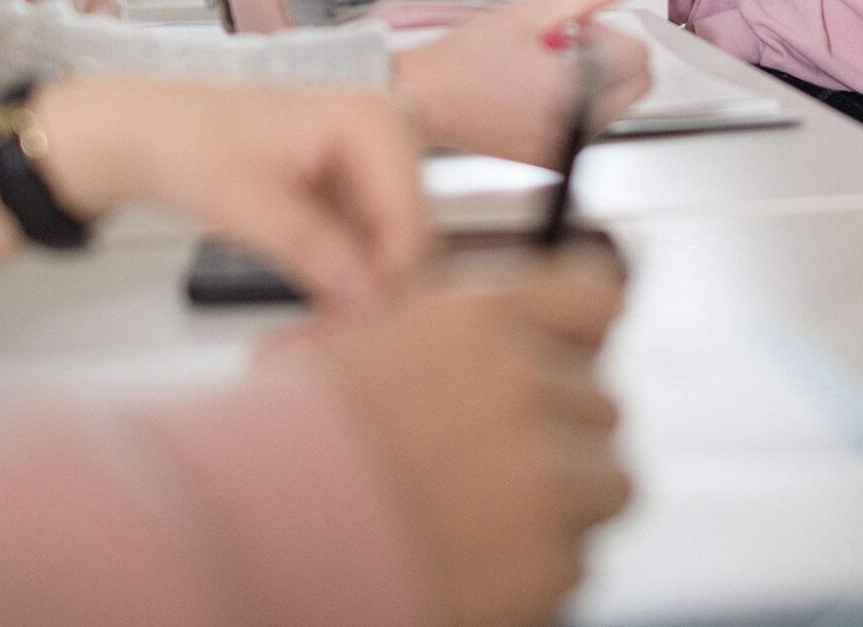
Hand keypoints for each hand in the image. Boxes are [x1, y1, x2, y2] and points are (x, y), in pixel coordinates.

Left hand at [0, 78, 429, 309]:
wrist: (146, 131)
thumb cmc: (188, 144)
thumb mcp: (248, 203)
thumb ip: (314, 249)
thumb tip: (369, 298)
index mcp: (373, 122)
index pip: (408, 227)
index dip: (380, 288)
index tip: (339, 336)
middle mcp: (388, 136)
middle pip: (402, 245)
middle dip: (363, 303)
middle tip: (306, 351)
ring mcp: (373, 166)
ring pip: (386, 258)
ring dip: (348, 305)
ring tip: (293, 345)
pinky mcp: (354, 191)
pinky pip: (366, 253)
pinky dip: (336, 289)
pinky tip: (304, 321)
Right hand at [316, 253, 630, 626]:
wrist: (254, 537)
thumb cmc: (286, 446)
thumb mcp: (355, 345)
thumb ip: (444, 332)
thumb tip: (509, 336)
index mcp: (476, 318)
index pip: (595, 296)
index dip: (585, 334)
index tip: (574, 358)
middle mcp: (521, 385)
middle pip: (601, 401)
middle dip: (560, 433)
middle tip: (495, 464)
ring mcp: (544, 472)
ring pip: (608, 478)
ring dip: (565, 500)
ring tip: (489, 517)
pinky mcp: (550, 557)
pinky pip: (579, 556)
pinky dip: (538, 566)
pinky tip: (474, 560)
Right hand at [393, 0, 650, 165]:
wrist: (423, 100)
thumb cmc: (466, 57)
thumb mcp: (531, 12)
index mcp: (577, 88)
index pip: (638, 58)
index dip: (606, 33)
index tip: (570, 28)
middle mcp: (578, 126)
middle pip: (635, 85)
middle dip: (608, 58)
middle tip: (561, 45)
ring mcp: (567, 148)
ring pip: (614, 105)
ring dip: (593, 80)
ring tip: (541, 68)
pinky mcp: (553, 160)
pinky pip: (588, 126)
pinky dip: (574, 104)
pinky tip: (534, 91)